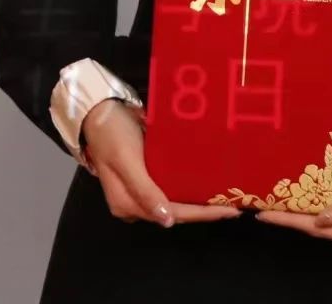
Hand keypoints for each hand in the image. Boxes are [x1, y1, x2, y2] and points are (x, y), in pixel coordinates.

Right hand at [79, 98, 243, 228]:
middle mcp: (133, 203)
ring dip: (198, 200)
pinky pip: (169, 188)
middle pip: (175, 211)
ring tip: (226, 196)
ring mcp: (138, 190)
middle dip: (203, 210)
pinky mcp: (143, 178)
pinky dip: (187, 187)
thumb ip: (144, 190)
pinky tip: (205, 182)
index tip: (229, 211)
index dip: (201, 214)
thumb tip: (166, 221)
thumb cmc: (111, 132)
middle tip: (235, 204)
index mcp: (127, 204)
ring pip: (174, 201)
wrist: (96, 110)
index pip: (172, 214)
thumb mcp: (125, 159)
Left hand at [254, 148, 331, 250]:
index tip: (264, 213)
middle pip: (320, 226)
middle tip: (261, 204)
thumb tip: (322, 221)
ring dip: (303, 207)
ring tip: (275, 196)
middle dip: (291, 216)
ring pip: (327, 216)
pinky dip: (319, 197)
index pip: (321, 230)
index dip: (291, 221)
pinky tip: (304, 187)